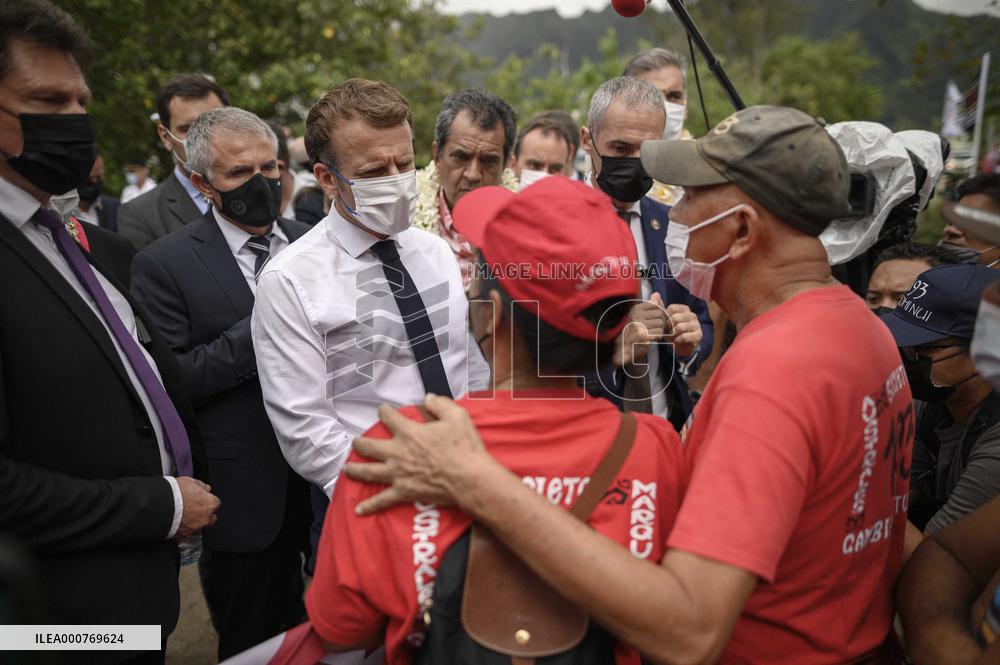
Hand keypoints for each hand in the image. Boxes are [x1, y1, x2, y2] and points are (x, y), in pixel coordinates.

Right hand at [175, 477, 220, 538]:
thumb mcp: (191, 481)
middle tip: (193, 509)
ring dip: (194, 522)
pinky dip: (183, 530)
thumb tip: (205, 489)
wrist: (160, 506)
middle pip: (210, 518)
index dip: (207, 501)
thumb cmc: (175, 493)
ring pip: (198, 527)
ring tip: (183, 516)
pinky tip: (176, 523)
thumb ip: (201, 487)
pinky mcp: (183, 536)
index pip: (215, 504)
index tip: (201, 500)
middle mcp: (206, 519)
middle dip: (204, 514)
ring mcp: (195, 529)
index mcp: (210, 504)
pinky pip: (186, 534)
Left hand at [346, 394, 490, 514]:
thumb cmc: (464, 447)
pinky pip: (383, 500)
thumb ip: (440, 404)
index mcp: (409, 432)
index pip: (389, 418)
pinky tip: (359, 510)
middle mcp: (397, 452)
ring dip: (355, 470)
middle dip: (360, 443)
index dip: (384, 412)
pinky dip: (370, 505)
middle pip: (370, 446)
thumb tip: (428, 398)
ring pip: (369, 472)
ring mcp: (398, 474)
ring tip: (346, 469)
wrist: (469, 478)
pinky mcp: (403, 491)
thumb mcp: (457, 416)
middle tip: (355, 442)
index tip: (382, 410)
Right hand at [612, 294, 667, 367]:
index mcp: (636, 309)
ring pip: (661, 324)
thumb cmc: (634, 332)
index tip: (653, 321)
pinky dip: (657, 337)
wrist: (624, 349)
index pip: (657, 306)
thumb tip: (657, 294)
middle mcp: (636, 315)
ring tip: (651, 333)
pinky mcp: (643, 335)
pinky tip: (650, 338)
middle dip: (660, 323)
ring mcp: (639, 325)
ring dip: (659, 330)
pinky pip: (659, 333)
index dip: (659, 314)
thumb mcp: (640, 316)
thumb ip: (650, 305)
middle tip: (653, 329)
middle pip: (660, 315)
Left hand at [664, 304, 702, 357]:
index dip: (665, 317)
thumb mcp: (666, 319)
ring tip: (671, 336)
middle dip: (668, 326)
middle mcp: (692, 315)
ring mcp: (697, 324)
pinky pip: (684, 336)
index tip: (663, 324)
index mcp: (684, 308)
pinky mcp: (699, 335)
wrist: (682, 345)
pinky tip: (676, 341)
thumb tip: (655, 293)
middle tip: (666, 332)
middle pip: (676, 318)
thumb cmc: (673, 330)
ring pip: (680, 327)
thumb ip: (660, 307)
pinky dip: (677, 339)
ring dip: (672, 334)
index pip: (673, 308)